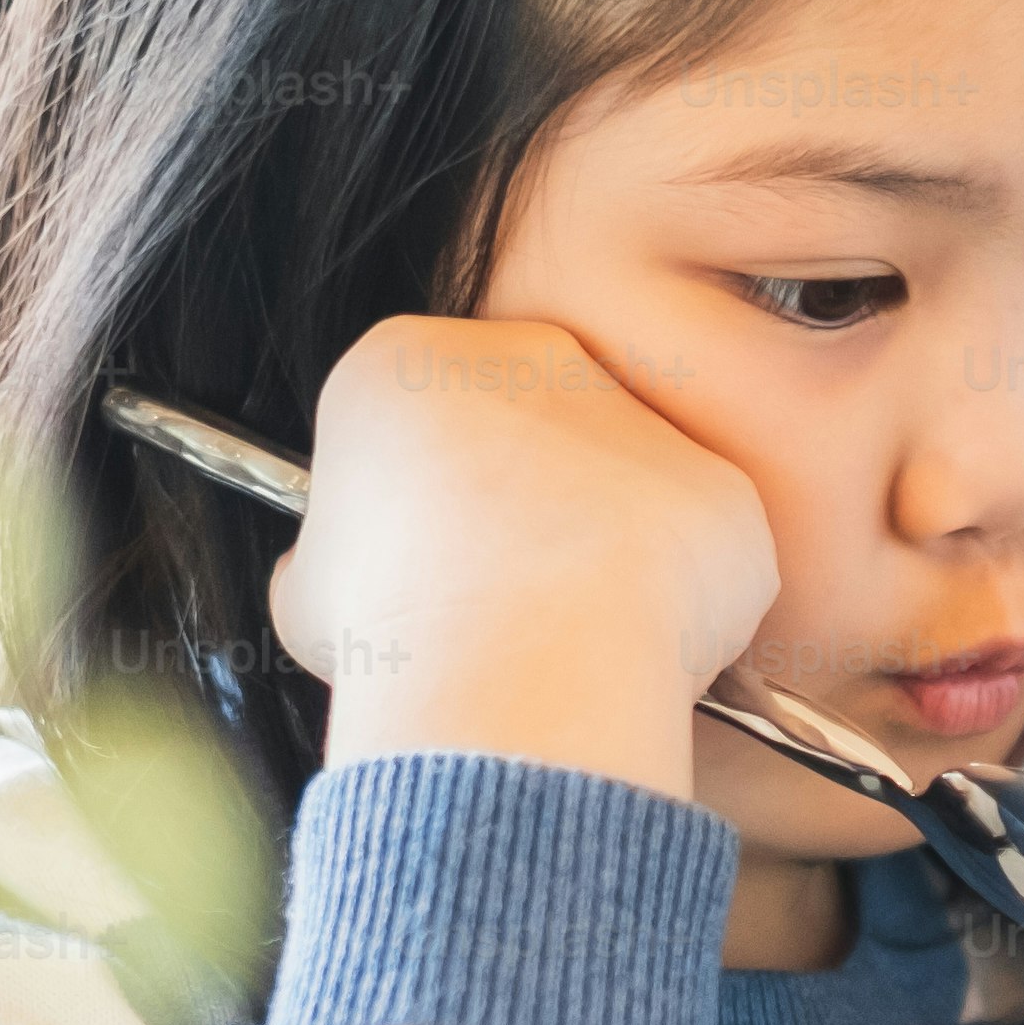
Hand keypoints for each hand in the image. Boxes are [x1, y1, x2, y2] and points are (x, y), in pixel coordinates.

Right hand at [266, 314, 776, 795]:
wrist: (518, 664)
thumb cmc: (399, 624)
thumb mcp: (305, 593)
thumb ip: (329, 562)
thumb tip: (333, 581)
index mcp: (407, 363)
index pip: (417, 415)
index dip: (422, 500)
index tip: (424, 563)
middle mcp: (531, 360)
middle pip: (531, 429)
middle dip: (526, 508)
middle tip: (504, 604)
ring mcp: (639, 415)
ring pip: (625, 490)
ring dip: (608, 557)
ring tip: (572, 643)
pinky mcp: (718, 485)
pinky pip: (702, 550)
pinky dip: (684, 604)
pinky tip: (640, 653)